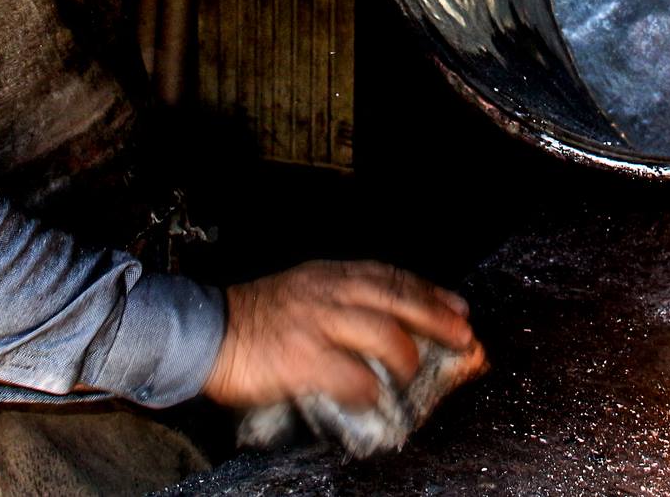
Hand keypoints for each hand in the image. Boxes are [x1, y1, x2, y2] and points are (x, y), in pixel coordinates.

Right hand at [202, 260, 474, 409]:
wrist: (206, 331)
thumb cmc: (256, 317)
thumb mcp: (304, 291)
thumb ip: (341, 300)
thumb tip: (388, 323)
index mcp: (329, 275)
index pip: (392, 277)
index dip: (430, 292)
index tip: (458, 307)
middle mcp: (328, 292)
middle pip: (397, 299)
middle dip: (436, 318)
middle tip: (463, 337)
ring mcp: (315, 324)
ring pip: (382, 332)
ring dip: (406, 355)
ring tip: (414, 371)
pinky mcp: (301, 358)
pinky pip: (350, 374)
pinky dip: (370, 387)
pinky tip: (376, 396)